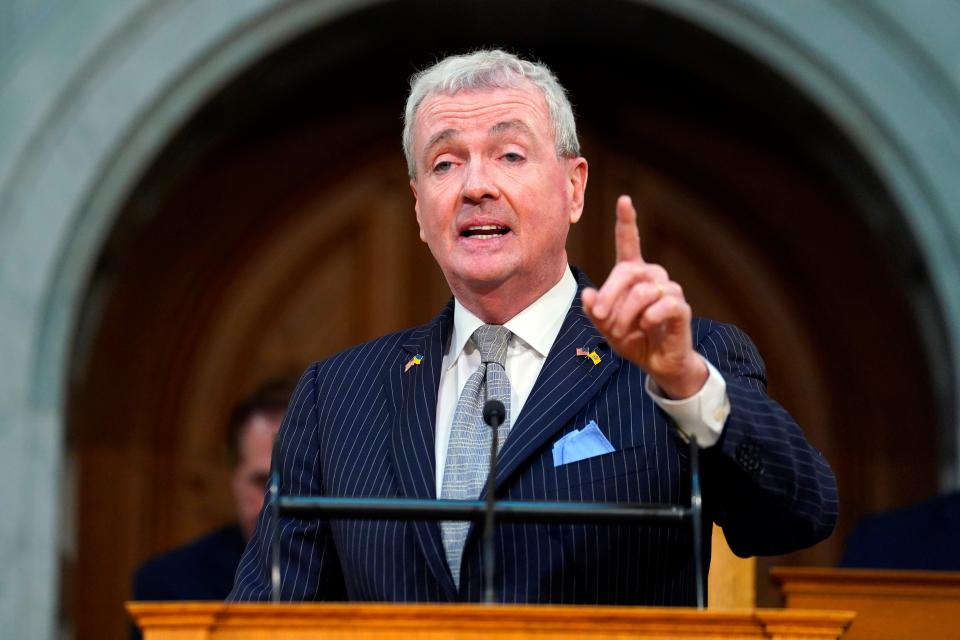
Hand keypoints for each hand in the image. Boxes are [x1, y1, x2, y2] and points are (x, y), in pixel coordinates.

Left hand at [582, 195, 706, 398]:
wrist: (658, 362)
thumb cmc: (633, 339)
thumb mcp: (606, 327)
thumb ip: (595, 311)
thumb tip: (587, 295)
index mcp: (633, 275)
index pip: (629, 243)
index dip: (627, 221)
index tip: (624, 200)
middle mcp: (652, 276)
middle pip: (627, 272)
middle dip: (609, 296)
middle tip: (600, 317)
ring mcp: (669, 290)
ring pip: (642, 292)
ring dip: (626, 315)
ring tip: (623, 331)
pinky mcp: (681, 307)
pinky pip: (662, 305)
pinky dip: (648, 318)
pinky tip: (647, 326)